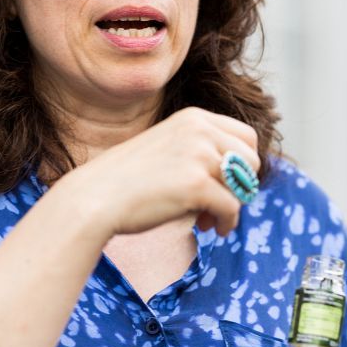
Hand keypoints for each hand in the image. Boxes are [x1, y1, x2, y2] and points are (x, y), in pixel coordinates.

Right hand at [59, 107, 259, 238]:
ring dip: (232, 206)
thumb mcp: (169, 148)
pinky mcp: (196, 184)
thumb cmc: (128, 180)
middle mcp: (200, 130)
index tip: (227, 184)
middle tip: (218, 204)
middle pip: (251, 160)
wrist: (95, 197)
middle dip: (241, 186)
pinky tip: (212, 229)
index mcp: (194, 118)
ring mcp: (198, 155)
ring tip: (209, 219)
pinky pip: (232, 208)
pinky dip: (227, 223)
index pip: (246, 136)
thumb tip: (243, 181)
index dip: (243, 164)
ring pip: (244, 185)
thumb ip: (202, 153)